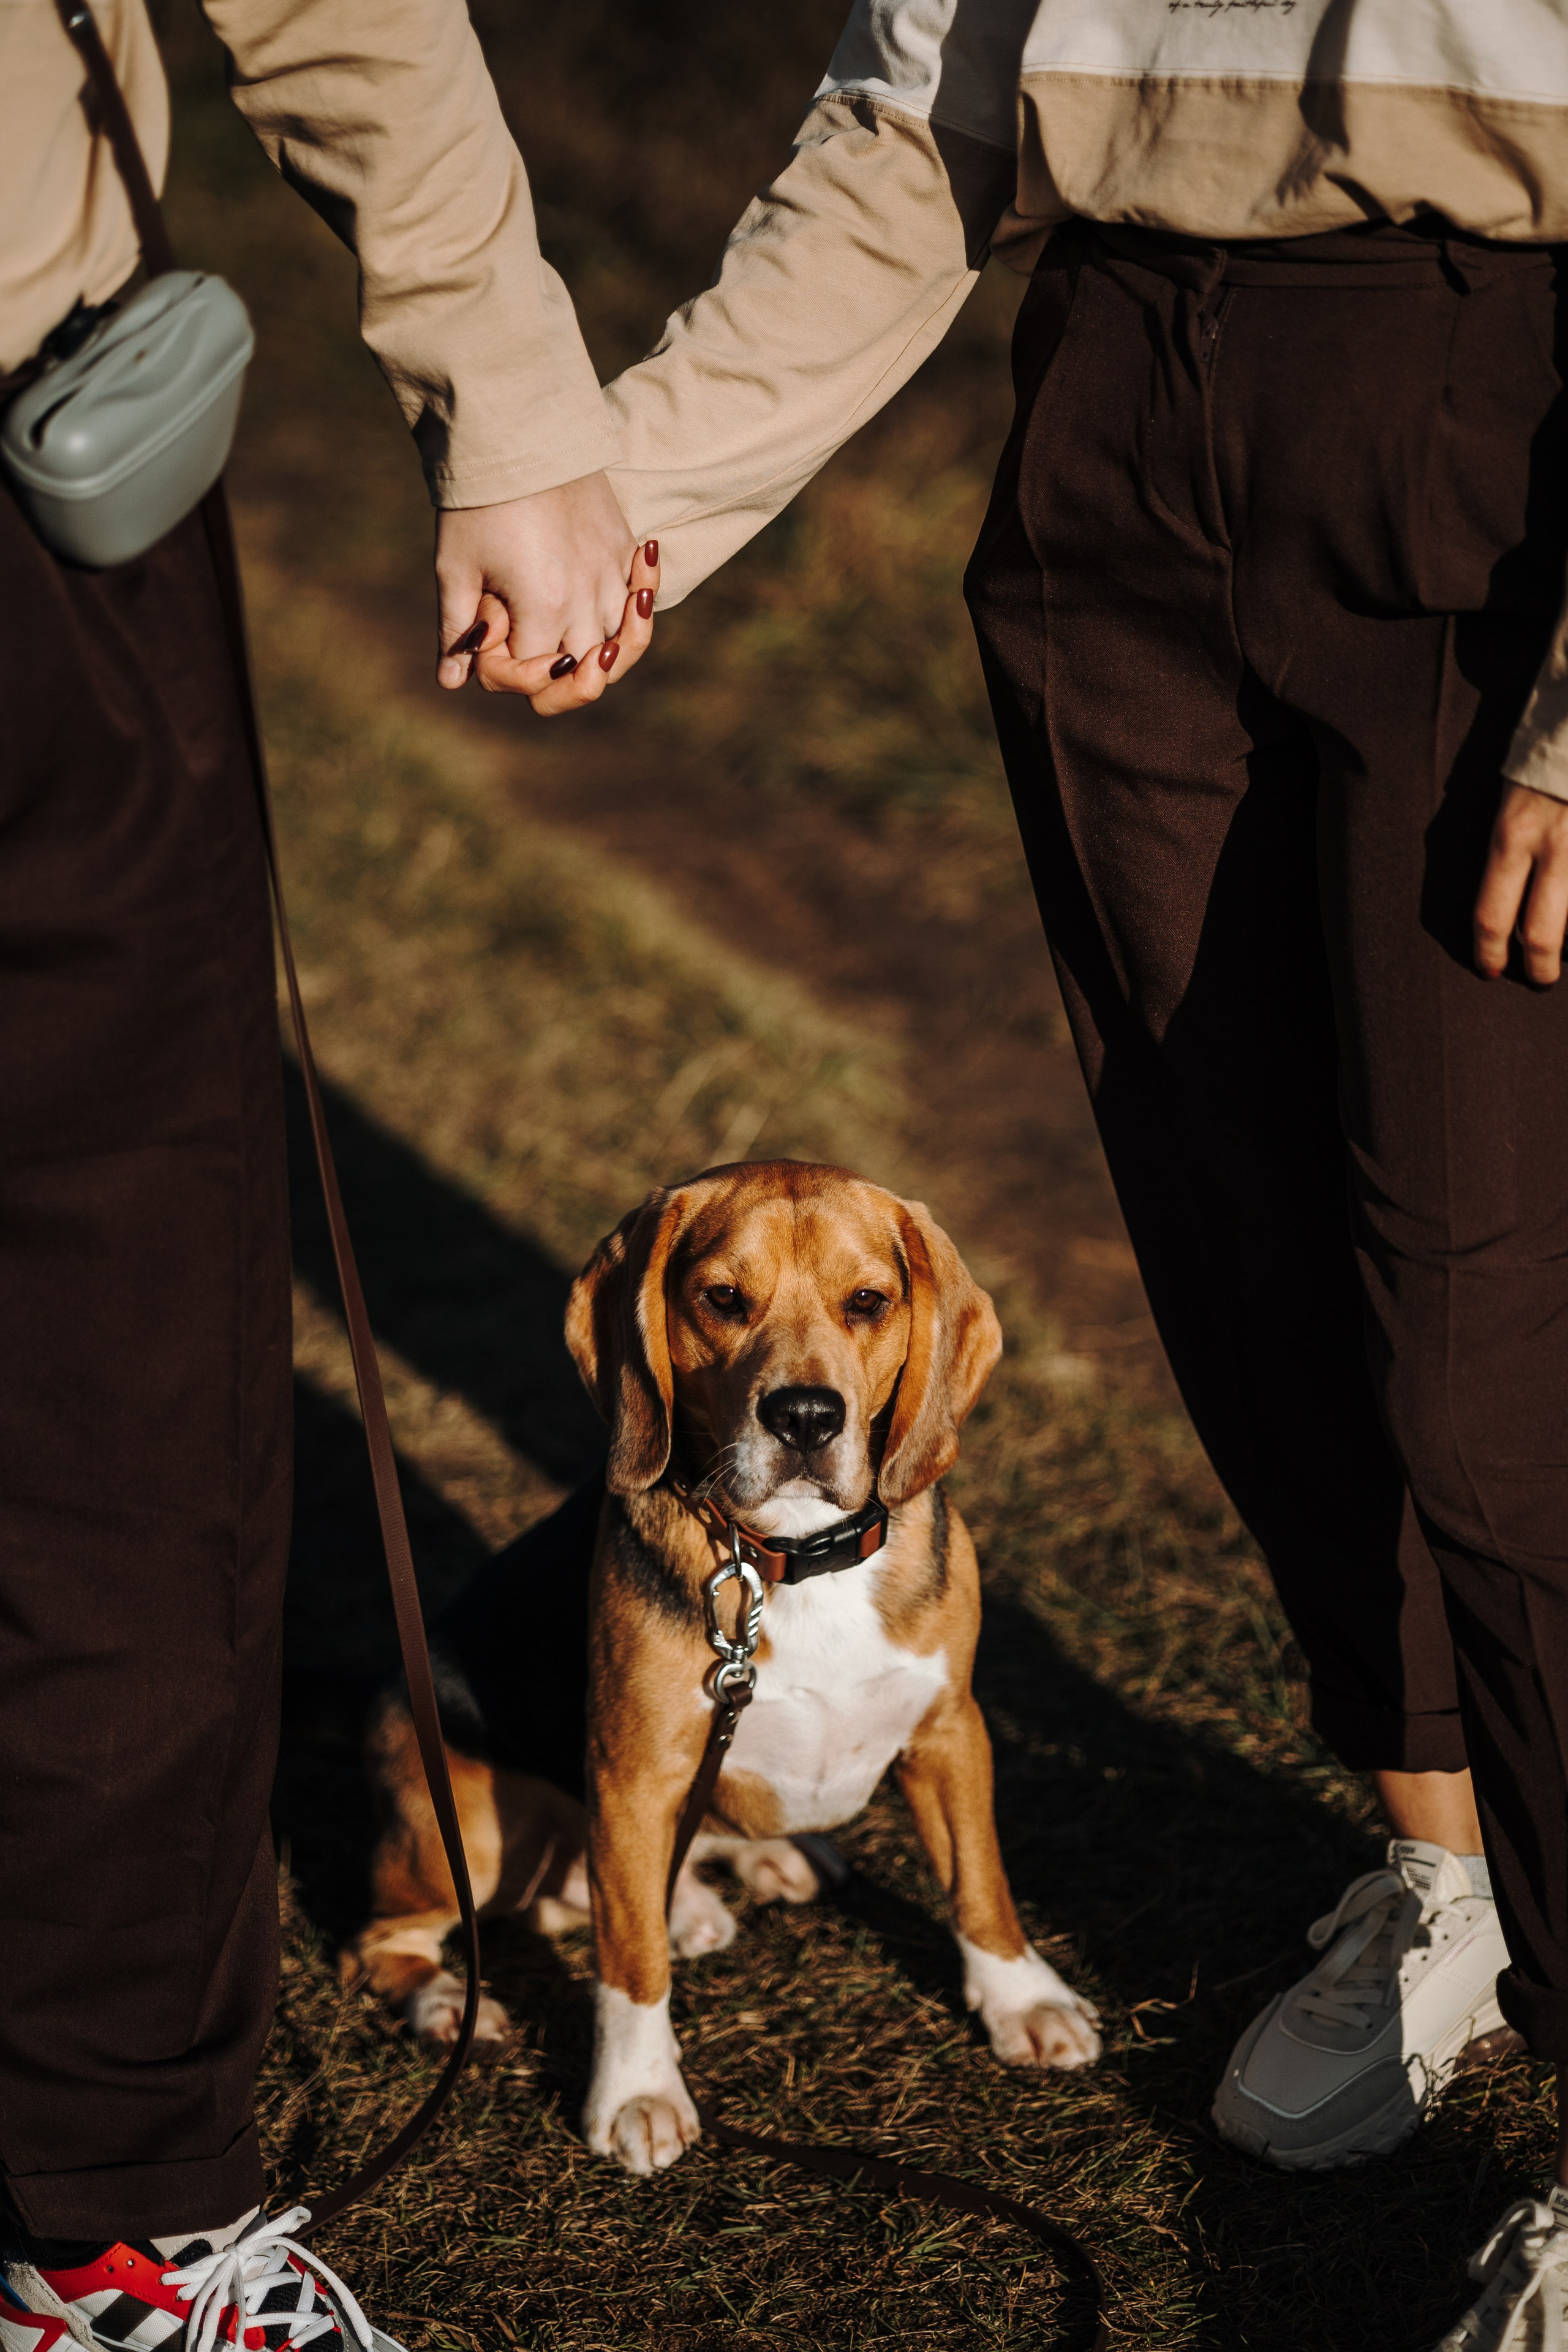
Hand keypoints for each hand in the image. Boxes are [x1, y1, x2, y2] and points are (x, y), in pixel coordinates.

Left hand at [434, 472, 659, 709]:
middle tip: (539, 667)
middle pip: (585, 674)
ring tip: (581, 652)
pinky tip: (617, 609)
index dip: (506, 672)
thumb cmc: (478, 502)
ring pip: (617, 645)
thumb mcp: (455, 567)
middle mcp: (586, 599)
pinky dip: (628, 614)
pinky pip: (637, 602)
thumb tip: (450, 680)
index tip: (488, 646)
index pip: (534, 675)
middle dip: (556, 679)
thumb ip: (457, 629)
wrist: (520, 431)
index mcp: (542, 608)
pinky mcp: (625, 549)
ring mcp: (612, 574)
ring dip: (596, 653)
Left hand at [1474, 781, 1567, 983]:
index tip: (1491, 969)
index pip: (1490, 915)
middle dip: (1539, 968)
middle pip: (1541, 934)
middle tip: (1540, 978)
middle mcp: (1552, 848)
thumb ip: (1507, 843)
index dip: (1488, 953)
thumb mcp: (1509, 794)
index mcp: (1511, 837)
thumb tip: (1503, 891)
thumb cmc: (1541, 752)